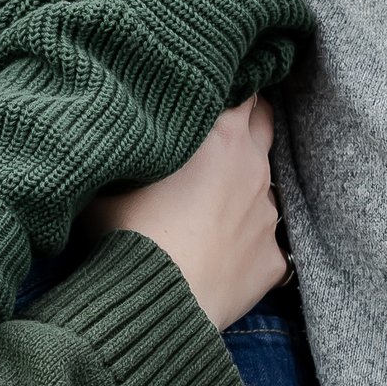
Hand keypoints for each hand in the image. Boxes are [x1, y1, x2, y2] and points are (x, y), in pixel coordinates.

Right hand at [95, 99, 284, 334]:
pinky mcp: (273, 260)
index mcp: (222, 136)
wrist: (157, 300)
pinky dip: (246, 244)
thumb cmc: (127, 231)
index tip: (213, 90)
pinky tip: (218, 257)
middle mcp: (254, 168)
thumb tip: (119, 140)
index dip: (230, 85)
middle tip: (218, 132)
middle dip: (248, 121)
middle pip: (264, 123)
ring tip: (208, 205)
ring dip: (243, 187)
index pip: (243, 88)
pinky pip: (264, 244)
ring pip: (265, 186)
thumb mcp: (113, 178)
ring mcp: (268, 215)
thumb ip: (131, 151)